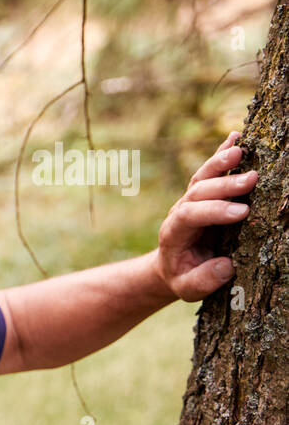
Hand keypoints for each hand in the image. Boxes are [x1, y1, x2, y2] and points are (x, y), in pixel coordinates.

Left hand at [154, 130, 256, 301]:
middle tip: (252, 180)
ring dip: (221, 163)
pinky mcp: (202, 194)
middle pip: (198, 192)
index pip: (189, 215)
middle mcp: (180, 211)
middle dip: (224, 185)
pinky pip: (210, 171)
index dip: (214, 211)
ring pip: (202, 177)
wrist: (172, 265)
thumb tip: (226, 266)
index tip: (242, 213)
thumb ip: (203, 280)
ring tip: (242, 151)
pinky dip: (221, 154)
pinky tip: (236, 137)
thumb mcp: (187, 287)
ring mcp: (191, 199)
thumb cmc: (182, 276)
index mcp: (173, 233)